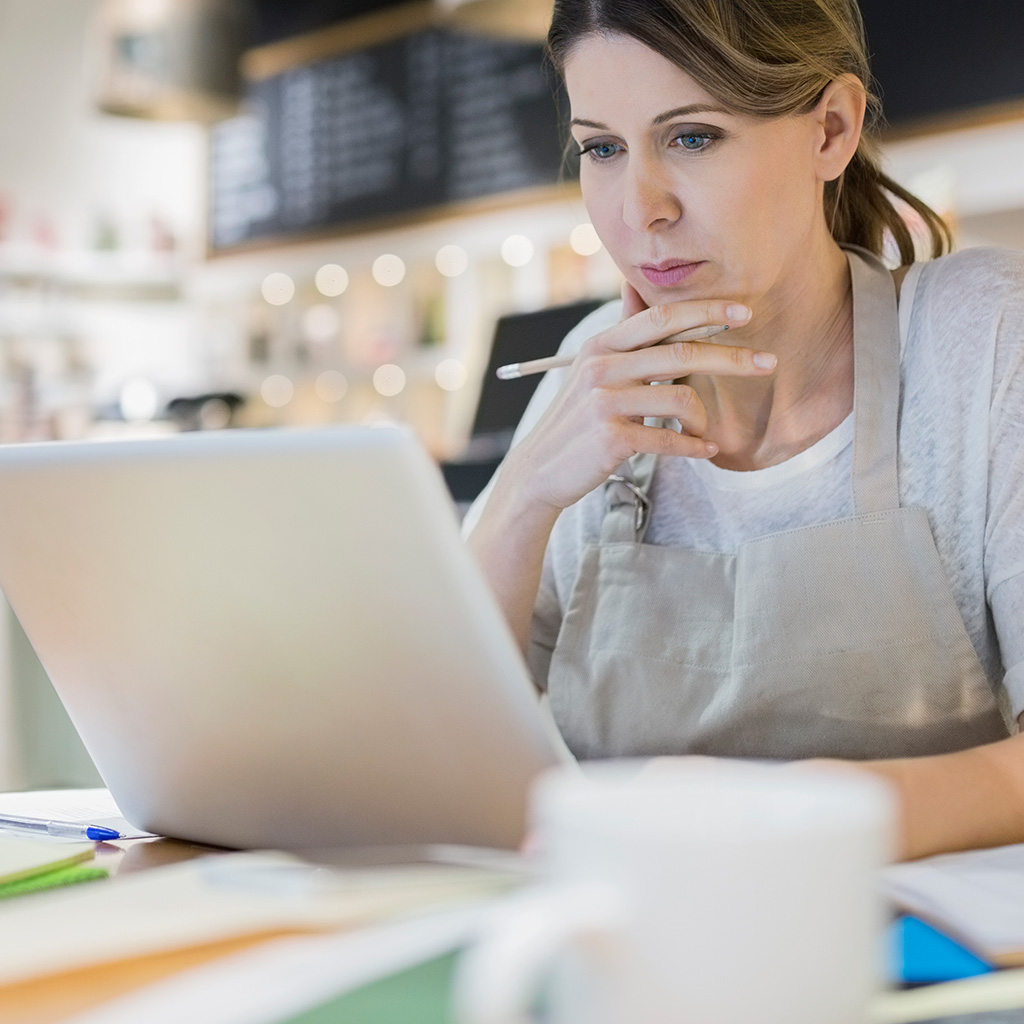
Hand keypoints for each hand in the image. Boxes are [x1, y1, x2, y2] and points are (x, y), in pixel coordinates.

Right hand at [504, 282, 775, 511]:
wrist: (540, 470)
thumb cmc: (576, 421)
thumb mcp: (592, 370)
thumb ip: (621, 335)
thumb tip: (633, 286)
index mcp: (603, 346)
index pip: (661, 318)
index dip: (706, 312)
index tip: (744, 312)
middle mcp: (602, 367)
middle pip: (681, 353)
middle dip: (731, 357)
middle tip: (768, 362)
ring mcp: (605, 402)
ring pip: (680, 398)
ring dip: (703, 419)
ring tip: (705, 432)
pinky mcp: (611, 438)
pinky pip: (669, 438)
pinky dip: (693, 447)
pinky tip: (706, 450)